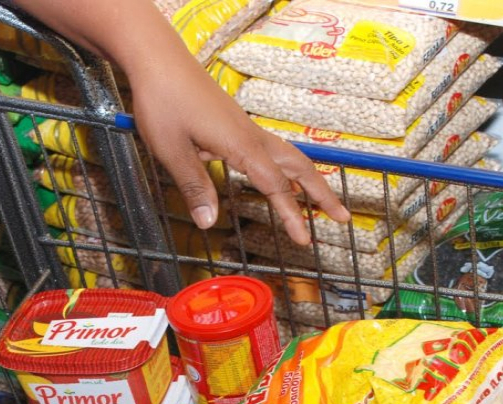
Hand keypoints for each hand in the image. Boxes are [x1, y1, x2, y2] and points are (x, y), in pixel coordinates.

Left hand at [11, 0, 350, 245]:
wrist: (160, 62)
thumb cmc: (164, 103)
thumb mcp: (173, 151)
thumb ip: (195, 187)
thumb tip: (208, 223)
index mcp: (241, 145)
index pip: (276, 185)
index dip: (291, 215)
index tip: (303, 240)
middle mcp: (252, 136)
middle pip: (298, 167)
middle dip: (321, 194)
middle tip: (342, 217)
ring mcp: (247, 128)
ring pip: (290, 156)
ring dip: (309, 180)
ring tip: (323, 202)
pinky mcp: (238, 125)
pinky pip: (273, 150)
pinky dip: (288, 168)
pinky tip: (282, 180)